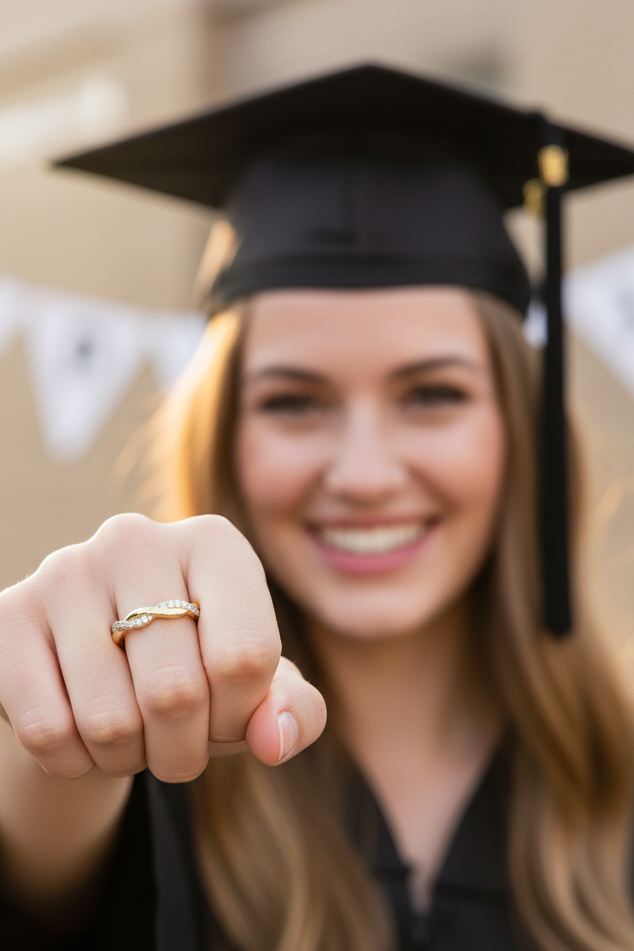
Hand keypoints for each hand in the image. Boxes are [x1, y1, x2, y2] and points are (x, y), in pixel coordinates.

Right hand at [0, 514, 325, 782]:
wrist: (101, 662)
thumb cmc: (197, 669)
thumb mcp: (259, 688)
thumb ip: (295, 711)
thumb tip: (275, 740)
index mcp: (214, 542)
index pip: (245, 658)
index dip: (240, 717)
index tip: (227, 715)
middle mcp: (137, 539)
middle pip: (177, 693)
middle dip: (184, 751)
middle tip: (176, 743)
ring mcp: (65, 571)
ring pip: (110, 721)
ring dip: (129, 759)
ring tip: (132, 733)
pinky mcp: (8, 616)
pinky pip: (47, 730)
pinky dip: (74, 760)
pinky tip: (81, 728)